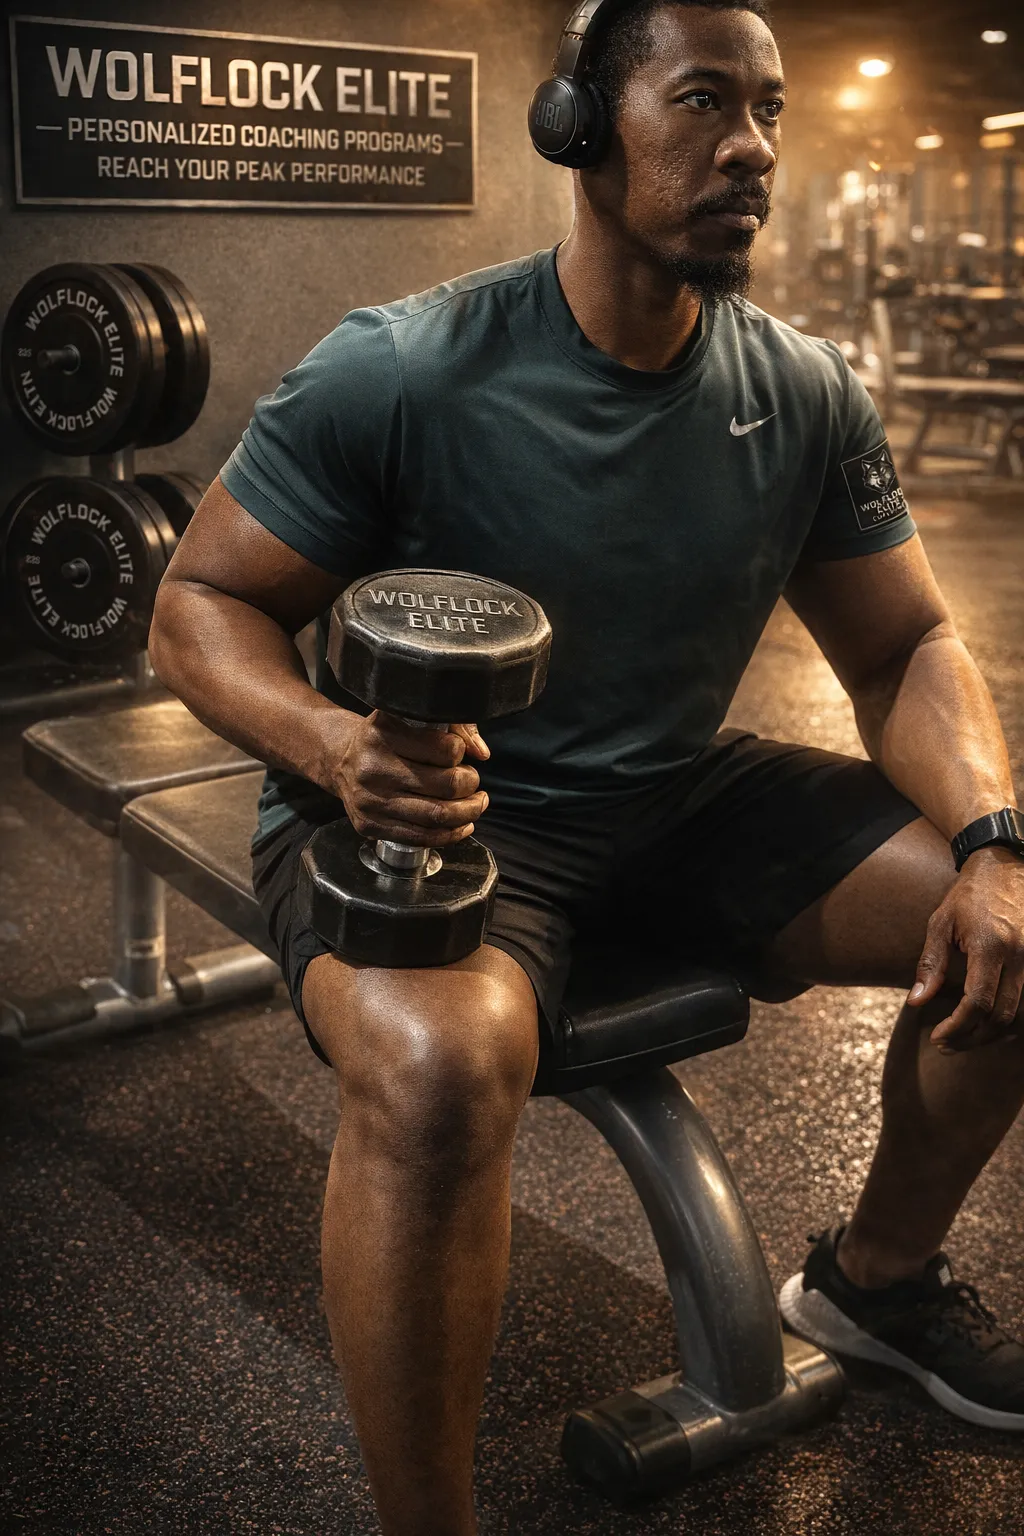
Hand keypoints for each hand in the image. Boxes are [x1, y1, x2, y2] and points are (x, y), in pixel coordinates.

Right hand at [333, 711, 490, 847]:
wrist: (340, 760)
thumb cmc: (385, 738)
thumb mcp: (411, 718)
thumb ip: (453, 727)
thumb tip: (482, 753)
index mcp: (384, 733)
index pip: (446, 749)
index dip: (461, 752)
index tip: (460, 753)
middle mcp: (373, 767)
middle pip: (446, 785)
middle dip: (470, 785)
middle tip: (472, 781)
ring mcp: (370, 800)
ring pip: (437, 815)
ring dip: (467, 812)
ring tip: (475, 804)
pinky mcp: (369, 825)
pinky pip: (420, 837)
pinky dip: (450, 834)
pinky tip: (462, 824)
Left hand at [908, 847, 1023, 1051]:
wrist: (1004, 866)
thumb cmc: (968, 895)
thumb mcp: (940, 923)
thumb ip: (930, 964)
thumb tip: (917, 1001)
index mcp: (991, 945)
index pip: (978, 1002)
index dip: (958, 1027)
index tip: (938, 1037)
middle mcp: (1019, 955)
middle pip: (1001, 1016)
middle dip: (973, 1037)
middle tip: (947, 1044)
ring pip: (1019, 1014)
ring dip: (991, 1034)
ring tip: (964, 1038)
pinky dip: (1009, 1020)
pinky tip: (989, 1024)